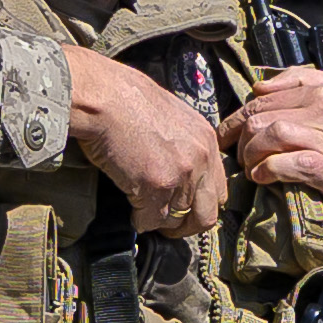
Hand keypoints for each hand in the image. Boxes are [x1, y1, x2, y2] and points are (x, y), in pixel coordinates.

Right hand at [63, 46, 232, 239]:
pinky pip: (151, 221)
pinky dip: (140, 221)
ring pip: (178, 222)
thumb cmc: (127, 100)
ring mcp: (181, 175)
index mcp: (207, 140)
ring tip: (145, 214)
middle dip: (186, 225)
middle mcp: (201, 159)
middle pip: (207, 215)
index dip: (199, 204)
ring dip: (160, 223)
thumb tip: (176, 168)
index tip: (182, 207)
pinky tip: (130, 210)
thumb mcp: (171, 116)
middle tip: (167, 223)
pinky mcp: (156, 187)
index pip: (217, 190)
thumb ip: (184, 144)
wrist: (104, 96)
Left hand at [221, 62, 322, 243]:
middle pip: (260, 114)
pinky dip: (266, 171)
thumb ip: (307, 85)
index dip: (237, 117)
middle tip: (236, 156)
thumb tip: (260, 85)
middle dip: (239, 137)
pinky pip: (284, 163)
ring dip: (250, 155)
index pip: (264, 96)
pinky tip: (263, 178)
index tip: (227, 134)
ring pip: (268, 134)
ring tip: (250, 168)